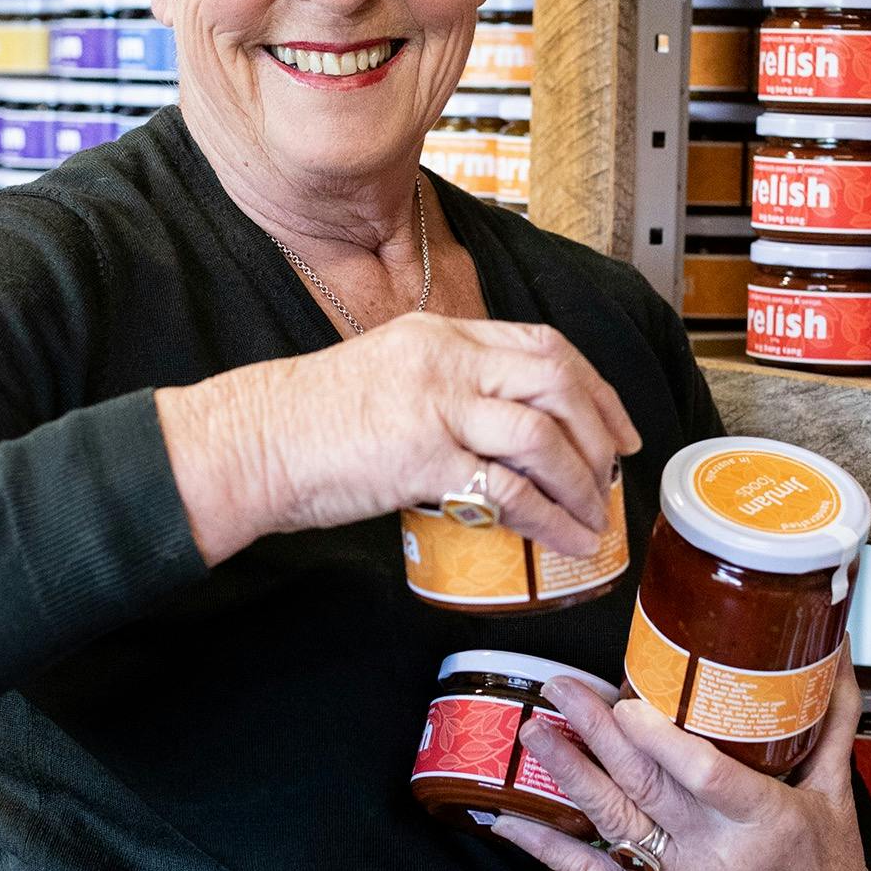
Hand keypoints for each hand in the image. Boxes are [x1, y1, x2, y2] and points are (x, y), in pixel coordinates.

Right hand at [155, 314, 640, 565]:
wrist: (254, 439)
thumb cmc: (311, 419)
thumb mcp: (388, 373)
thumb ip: (444, 386)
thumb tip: (500, 432)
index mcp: (440, 332)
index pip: (540, 343)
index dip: (592, 385)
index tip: (615, 422)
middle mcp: (445, 358)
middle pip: (556, 377)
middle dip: (600, 427)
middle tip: (616, 469)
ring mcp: (435, 404)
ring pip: (543, 432)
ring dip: (582, 480)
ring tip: (594, 515)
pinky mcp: (423, 455)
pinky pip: (507, 488)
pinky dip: (548, 517)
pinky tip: (563, 538)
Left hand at [491, 649, 870, 870]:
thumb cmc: (821, 856)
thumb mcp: (834, 789)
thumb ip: (829, 718)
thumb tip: (833, 648)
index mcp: (766, 822)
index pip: (708, 777)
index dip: (663, 742)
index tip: (628, 702)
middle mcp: (719, 856)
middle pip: (647, 787)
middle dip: (598, 732)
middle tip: (561, 687)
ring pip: (615, 822)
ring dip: (568, 773)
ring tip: (534, 730)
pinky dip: (548, 851)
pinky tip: (510, 820)